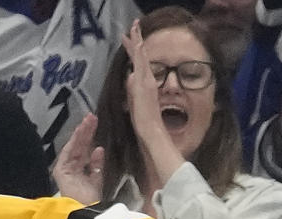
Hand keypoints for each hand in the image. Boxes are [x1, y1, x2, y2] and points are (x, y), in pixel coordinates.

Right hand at [52, 115, 103, 203]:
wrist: (85, 212)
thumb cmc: (92, 203)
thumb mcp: (97, 181)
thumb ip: (97, 166)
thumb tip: (99, 149)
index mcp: (80, 174)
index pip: (85, 153)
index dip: (90, 140)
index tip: (96, 126)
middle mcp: (72, 170)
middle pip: (79, 147)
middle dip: (86, 132)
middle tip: (92, 117)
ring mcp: (65, 170)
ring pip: (74, 147)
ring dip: (81, 133)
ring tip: (88, 120)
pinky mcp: (60, 171)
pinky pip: (68, 152)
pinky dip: (75, 142)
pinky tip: (81, 131)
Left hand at [123, 19, 171, 150]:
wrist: (152, 130)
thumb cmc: (146, 124)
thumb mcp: (136, 105)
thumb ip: (133, 92)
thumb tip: (129, 81)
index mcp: (145, 85)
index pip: (139, 64)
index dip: (135, 52)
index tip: (130, 39)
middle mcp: (147, 80)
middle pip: (141, 56)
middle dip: (137, 40)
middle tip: (134, 25)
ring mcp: (146, 80)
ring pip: (141, 55)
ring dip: (138, 39)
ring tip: (134, 26)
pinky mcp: (145, 82)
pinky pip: (141, 62)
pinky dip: (139, 50)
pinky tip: (137, 39)